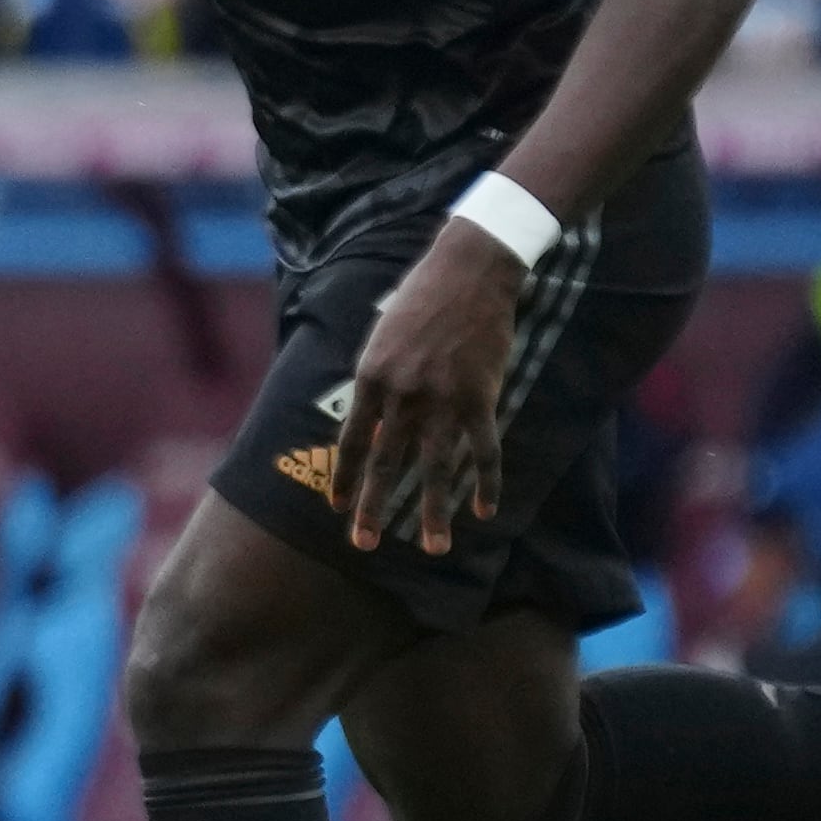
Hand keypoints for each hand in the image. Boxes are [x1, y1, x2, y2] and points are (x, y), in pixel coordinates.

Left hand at [333, 221, 522, 555]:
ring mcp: (442, 399)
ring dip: (431, 512)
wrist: (468, 272)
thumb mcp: (381, 338)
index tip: (334, 507)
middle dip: (371, 508)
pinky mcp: (481, 398)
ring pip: (434, 469)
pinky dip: (486, 484)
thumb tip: (369, 420)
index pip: (350, 440)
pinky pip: (483, 452)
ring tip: (432, 548)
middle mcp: (401, 394)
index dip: (342, 477)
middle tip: (361, 545)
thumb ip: (375, 380)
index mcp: (370, 378)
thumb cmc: (421, 301)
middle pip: (384, 463)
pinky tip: (485, 512)